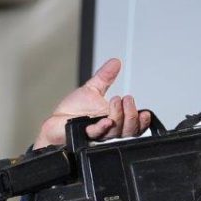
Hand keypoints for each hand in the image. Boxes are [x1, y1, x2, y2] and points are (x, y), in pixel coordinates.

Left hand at [33, 58, 151, 148]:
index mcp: (114, 121)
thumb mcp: (92, 90)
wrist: (55, 123)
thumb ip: (105, 77)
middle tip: (127, 99)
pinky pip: (96, 134)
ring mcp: (97, 136)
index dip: (142, 121)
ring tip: (116, 102)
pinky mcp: (84, 138)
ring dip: (118, 117)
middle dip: (131, 115)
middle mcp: (108, 131)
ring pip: (115, 132)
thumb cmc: (72, 112)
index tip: (145, 112)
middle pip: (129, 130)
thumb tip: (115, 62)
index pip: (134, 125)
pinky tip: (105, 120)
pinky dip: (102, 127)